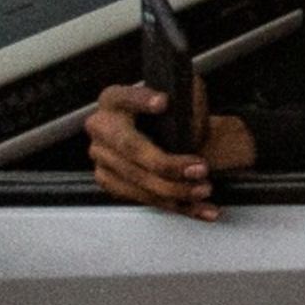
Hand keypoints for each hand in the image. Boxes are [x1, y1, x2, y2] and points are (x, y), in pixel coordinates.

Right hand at [87, 84, 255, 219]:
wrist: (164, 134)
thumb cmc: (171, 114)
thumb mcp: (180, 96)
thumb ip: (185, 98)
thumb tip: (189, 109)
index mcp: (114, 100)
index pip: (124, 98)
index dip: (141, 100)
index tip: (163, 102)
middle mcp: (101, 127)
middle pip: (130, 148)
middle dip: (166, 163)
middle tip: (199, 168)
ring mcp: (102, 157)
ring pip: (136, 180)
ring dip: (173, 190)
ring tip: (203, 190)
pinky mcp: (110, 181)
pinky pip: (142, 199)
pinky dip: (176, 206)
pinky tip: (199, 207)